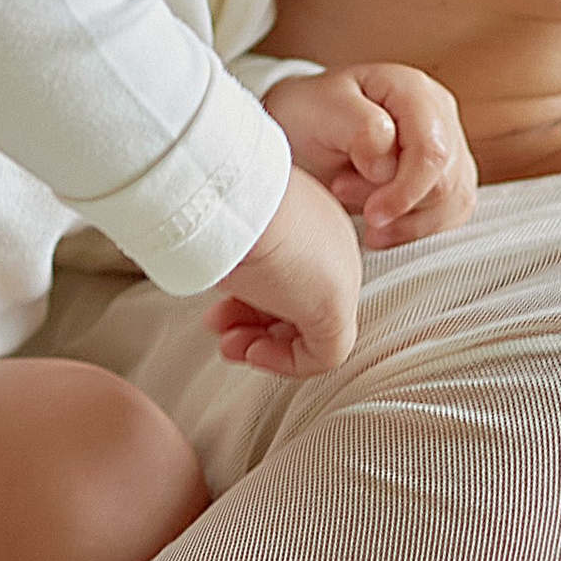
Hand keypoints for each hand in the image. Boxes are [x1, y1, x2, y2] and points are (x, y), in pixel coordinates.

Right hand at [209, 159, 362, 378]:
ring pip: (313, 331)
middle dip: (254, 325)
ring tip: (228, 343)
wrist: (230, 197)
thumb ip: (242, 261)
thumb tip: (229, 279)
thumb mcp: (232, 235)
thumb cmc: (222, 206)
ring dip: (263, 345)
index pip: (293, 277)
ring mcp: (340, 277)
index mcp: (312, 223)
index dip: (253, 302)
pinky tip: (251, 349)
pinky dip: (285, 363)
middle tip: (220, 330)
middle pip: (301, 305)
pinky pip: (326, 354)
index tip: (220, 309)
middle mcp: (333, 248)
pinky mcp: (336, 308)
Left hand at [266, 61, 478, 250]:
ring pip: (453, 203)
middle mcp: (440, 115)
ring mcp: (449, 146)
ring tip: (360, 211)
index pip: (433, 151)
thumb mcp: (318, 112)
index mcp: (413, 91)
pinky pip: (450, 216)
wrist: (302, 129)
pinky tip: (382, 231)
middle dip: (398, 204)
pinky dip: (415, 231)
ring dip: (406, 222)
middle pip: (446, 181)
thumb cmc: (308, 115)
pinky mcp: (448, 178)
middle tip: (343, 192)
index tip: (370, 214)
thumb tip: (387, 164)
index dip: (406, 191)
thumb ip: (360, 130)